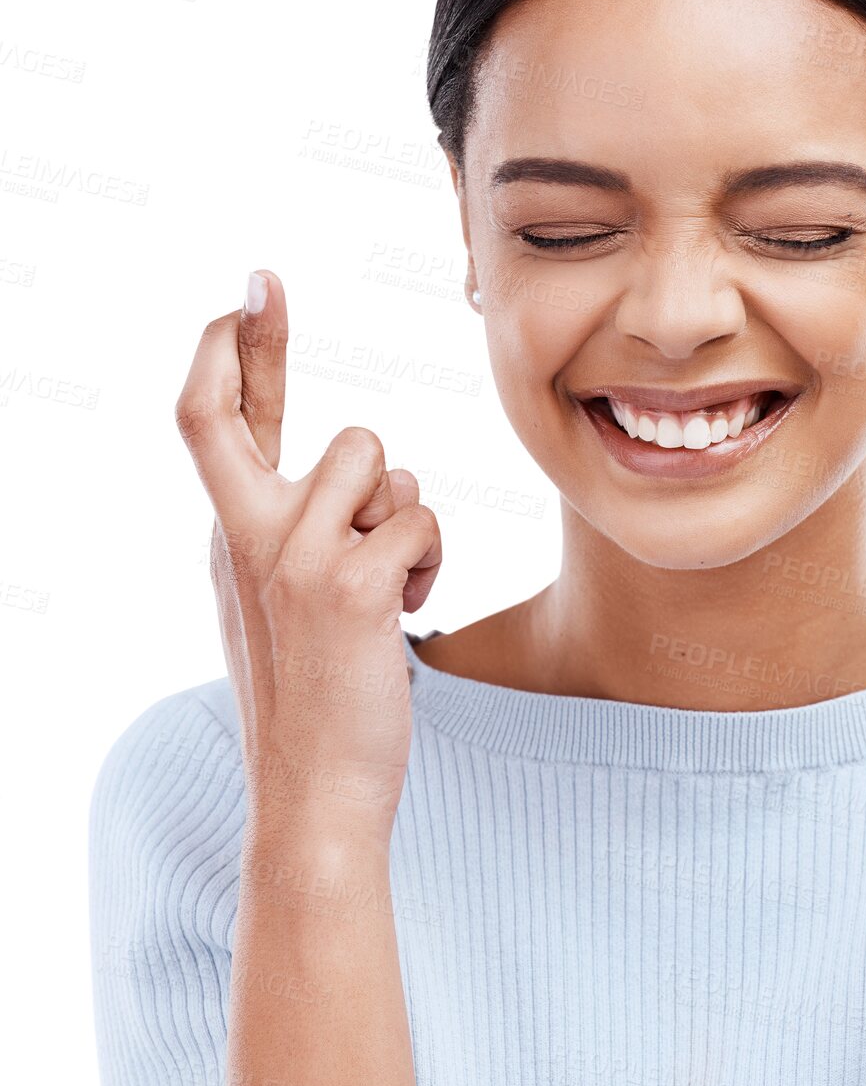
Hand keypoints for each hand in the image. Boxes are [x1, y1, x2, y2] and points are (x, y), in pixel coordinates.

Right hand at [175, 269, 441, 843]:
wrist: (314, 793)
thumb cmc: (315, 697)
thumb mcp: (277, 603)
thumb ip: (291, 533)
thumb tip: (337, 475)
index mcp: (231, 537)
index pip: (214, 423)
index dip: (231, 349)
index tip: (247, 291)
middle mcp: (250, 536)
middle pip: (330, 431)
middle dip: (354, 435)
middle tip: (267, 292)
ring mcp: (294, 557)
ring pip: (387, 469)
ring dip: (409, 518)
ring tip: (395, 583)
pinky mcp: (348, 585)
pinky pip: (421, 521)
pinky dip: (431, 559)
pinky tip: (409, 607)